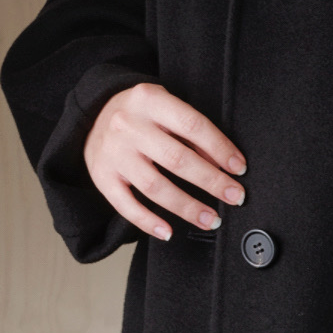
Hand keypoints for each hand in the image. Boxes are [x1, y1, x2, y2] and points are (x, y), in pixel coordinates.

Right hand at [84, 82, 246, 240]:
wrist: (93, 114)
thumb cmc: (141, 115)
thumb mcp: (165, 108)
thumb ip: (191, 132)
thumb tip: (222, 164)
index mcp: (149, 100)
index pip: (192, 125)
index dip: (220, 149)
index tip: (239, 169)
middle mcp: (128, 124)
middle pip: (177, 159)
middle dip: (211, 182)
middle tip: (235, 197)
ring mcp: (113, 152)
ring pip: (155, 187)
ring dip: (187, 208)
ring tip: (211, 220)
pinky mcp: (102, 176)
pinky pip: (126, 206)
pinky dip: (148, 222)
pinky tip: (168, 233)